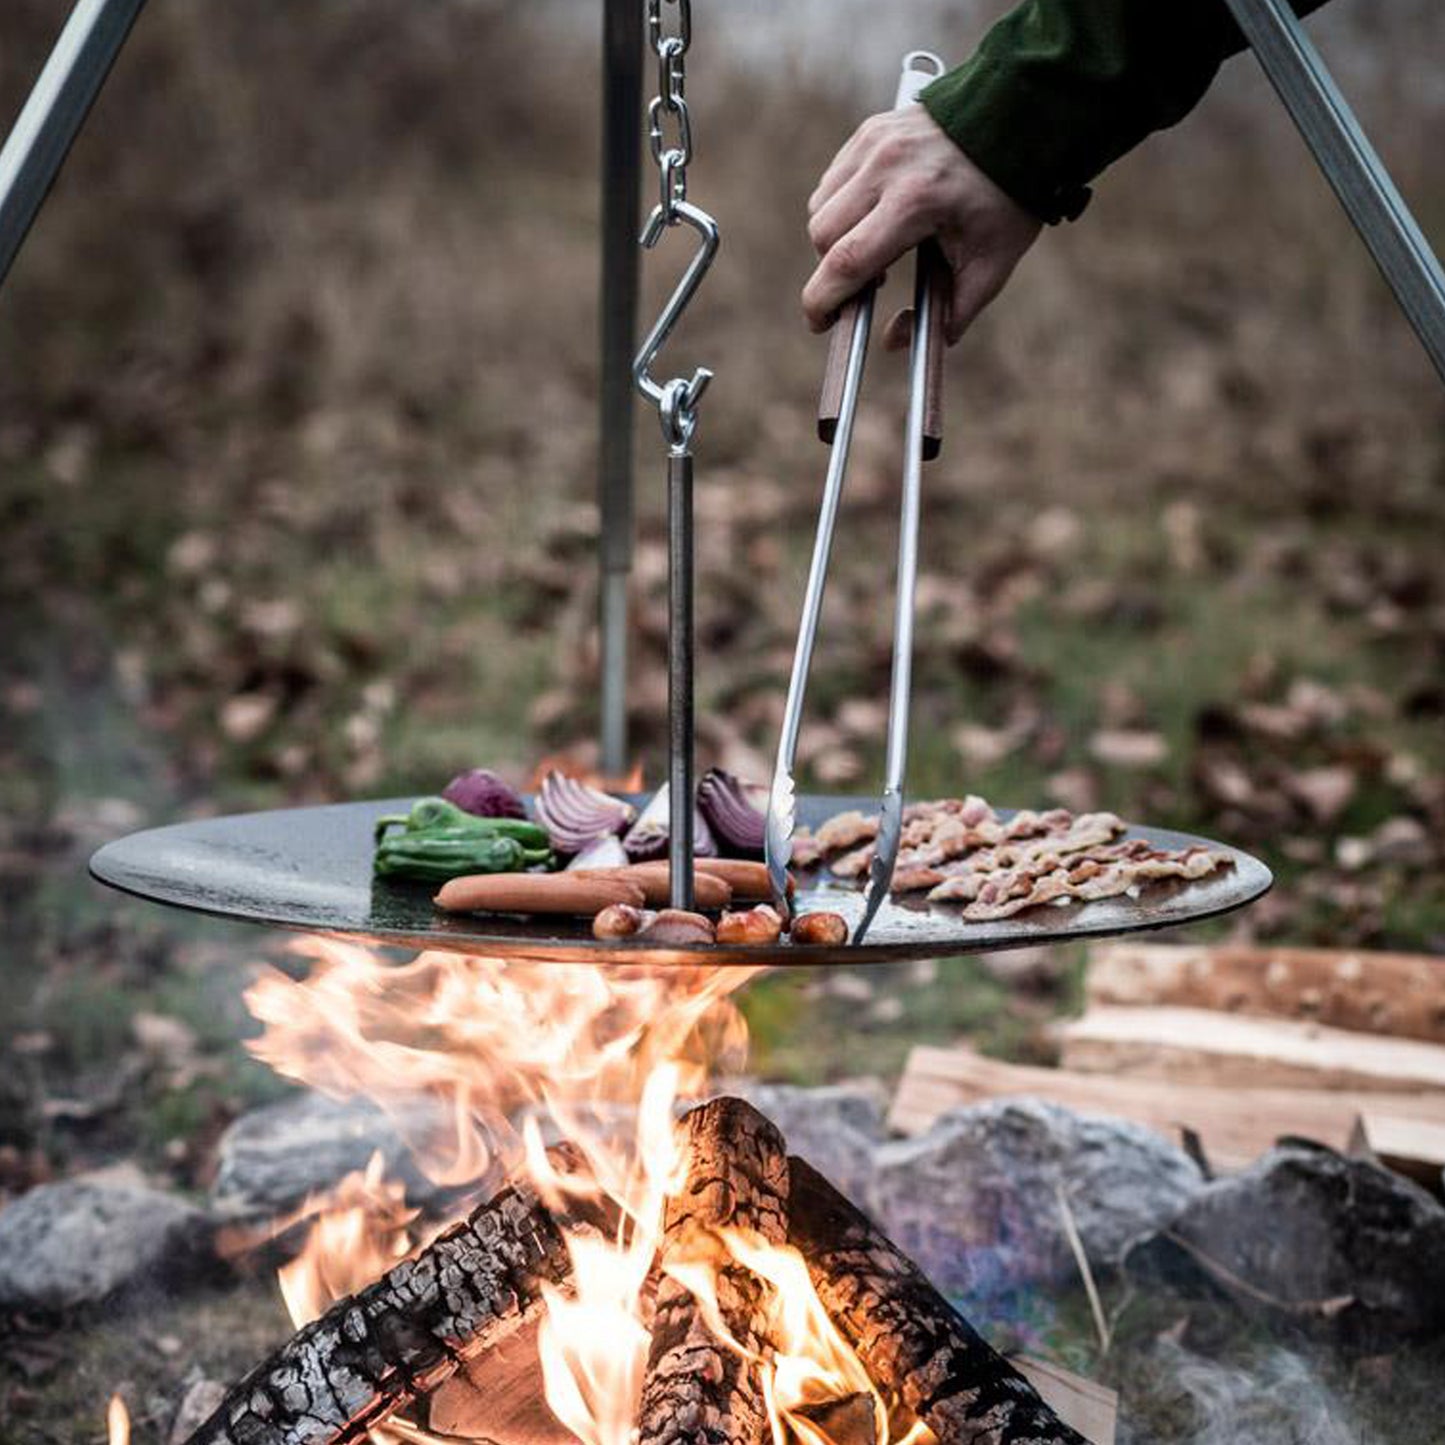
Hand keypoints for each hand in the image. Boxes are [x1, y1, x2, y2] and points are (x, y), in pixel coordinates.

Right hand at [803, 105, 1041, 346]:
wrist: (1022, 119)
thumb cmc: (1009, 196)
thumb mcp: (993, 264)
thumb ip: (949, 314)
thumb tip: (893, 342)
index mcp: (915, 202)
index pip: (846, 262)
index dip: (823, 301)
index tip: (820, 323)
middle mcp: (885, 167)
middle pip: (823, 236)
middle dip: (833, 271)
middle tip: (865, 286)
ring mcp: (873, 143)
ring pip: (820, 207)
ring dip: (834, 239)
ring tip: (875, 248)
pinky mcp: (870, 130)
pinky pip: (833, 181)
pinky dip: (842, 208)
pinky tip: (875, 216)